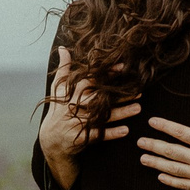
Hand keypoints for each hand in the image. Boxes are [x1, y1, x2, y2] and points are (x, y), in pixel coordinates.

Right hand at [37, 45, 139, 185]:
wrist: (50, 141)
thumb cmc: (58, 112)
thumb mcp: (58, 90)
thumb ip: (63, 69)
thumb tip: (63, 48)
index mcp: (69, 94)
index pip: (88, 81)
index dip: (105, 74)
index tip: (122, 67)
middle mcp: (73, 107)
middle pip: (98, 99)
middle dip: (117, 94)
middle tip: (137, 90)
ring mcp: (77, 123)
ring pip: (101, 117)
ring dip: (121, 113)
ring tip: (138, 108)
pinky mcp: (80, 138)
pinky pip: (98, 136)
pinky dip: (111, 133)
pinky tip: (125, 130)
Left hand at [139, 94, 189, 189]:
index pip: (181, 132)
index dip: (164, 126)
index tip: (152, 122)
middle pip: (171, 151)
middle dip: (153, 145)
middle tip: (139, 142)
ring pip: (173, 168)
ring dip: (156, 163)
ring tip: (143, 159)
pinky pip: (183, 184)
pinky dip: (170, 180)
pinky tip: (159, 176)